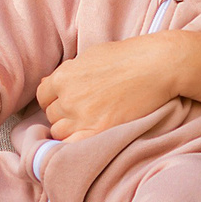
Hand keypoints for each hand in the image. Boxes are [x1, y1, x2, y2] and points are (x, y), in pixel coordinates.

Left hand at [35, 34, 185, 139]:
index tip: (66, 102)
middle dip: (64, 114)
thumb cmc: (128, 56)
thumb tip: (49, 82)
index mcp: (63, 76)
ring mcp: (82, 116)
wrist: (157, 65)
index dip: (54, 99)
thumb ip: (68, 71)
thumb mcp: (91, 55)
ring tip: (89, 124)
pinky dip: (76, 144)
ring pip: (60, 132)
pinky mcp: (99, 131)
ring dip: (70, 130)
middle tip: (84, 112)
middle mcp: (68, 97)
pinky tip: (87, 138)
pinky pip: (73, 146)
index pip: (43, 96)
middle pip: (52, 115)